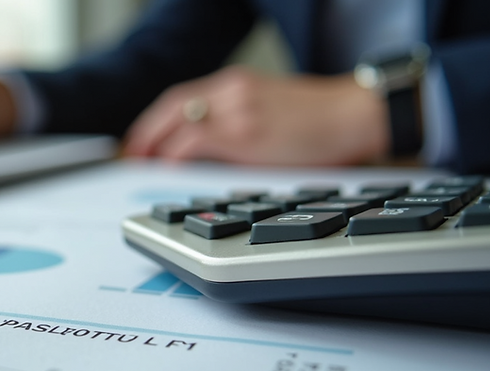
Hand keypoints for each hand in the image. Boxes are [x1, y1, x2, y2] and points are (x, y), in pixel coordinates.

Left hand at [124, 66, 389, 165]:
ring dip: (154, 142)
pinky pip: (195, 139)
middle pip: (173, 104)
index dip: (157, 119)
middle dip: (146, 130)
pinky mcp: (246, 132)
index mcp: (238, 85)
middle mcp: (233, 91)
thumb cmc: (325, 121)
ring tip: (143, 163)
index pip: (183, 97)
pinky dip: (174, 151)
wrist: (358, 115)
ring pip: (178, 119)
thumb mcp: (273, 112)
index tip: (144, 139)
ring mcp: (238, 109)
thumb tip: (214, 151)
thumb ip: (241, 123)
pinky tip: (166, 165)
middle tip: (132, 154)